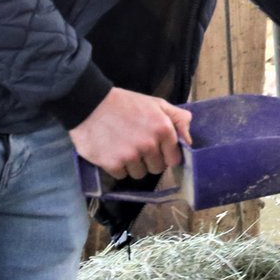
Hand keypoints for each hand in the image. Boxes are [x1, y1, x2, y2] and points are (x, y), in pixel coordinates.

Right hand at [69, 87, 193, 179]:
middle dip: (149, 160)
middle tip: (136, 145)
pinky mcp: (112, 164)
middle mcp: (149, 144)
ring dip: (132, 165)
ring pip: (139, 174)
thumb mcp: (156, 104)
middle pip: (156, 168)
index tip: (156, 149)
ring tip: (123, 147)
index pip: (174, 159)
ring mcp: (131, 156)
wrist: (89, 104)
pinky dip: (117, 167)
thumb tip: (190, 140)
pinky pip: (121, 175)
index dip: (165, 155)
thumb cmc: (125, 104)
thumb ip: (178, 119)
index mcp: (163, 129)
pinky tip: (112, 151)